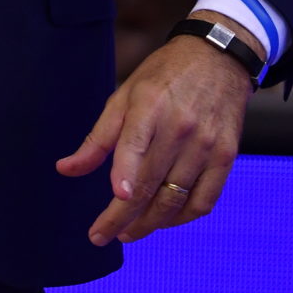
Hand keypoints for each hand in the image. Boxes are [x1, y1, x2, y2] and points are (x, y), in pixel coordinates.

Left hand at [56, 24, 251, 245]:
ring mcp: (206, 144)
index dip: (125, 176)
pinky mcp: (226, 156)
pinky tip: (164, 220)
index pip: (135, 147)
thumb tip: (65, 169)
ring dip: (150, 224)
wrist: (218, 58)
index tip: (115, 201)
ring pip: (175, 199)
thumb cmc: (163, 77)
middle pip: (150, 184)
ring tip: (129, 232)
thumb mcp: (124, 96)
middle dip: (124, 217)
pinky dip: (182, 218)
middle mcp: (180, 127)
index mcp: (149, 106)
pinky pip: (204, 201)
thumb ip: (97, 138)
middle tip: (103, 235)